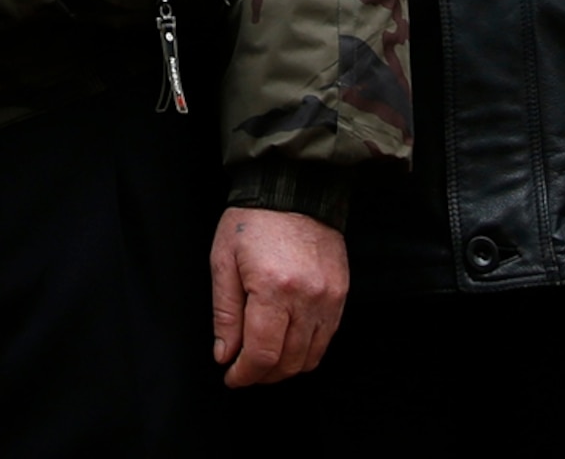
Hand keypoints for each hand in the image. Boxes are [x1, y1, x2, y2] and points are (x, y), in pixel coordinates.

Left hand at [208, 206, 347, 388]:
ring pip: (310, 357)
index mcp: (272, 288)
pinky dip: (306, 350)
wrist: (294, 187)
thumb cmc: (253, 221)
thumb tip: (225, 355)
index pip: (262, 353)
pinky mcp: (341, 293)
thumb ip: (224, 313)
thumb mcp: (223, 261)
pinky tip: (288, 343)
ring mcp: (329, 297)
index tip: (232, 376)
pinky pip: (327, 338)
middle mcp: (307, 297)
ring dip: (285, 367)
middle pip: (288, 362)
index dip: (245, 374)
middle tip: (244, 370)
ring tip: (265, 359)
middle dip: (263, 375)